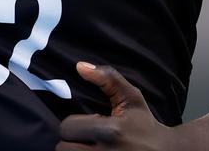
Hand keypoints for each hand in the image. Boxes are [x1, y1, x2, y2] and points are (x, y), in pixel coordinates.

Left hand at [58, 62, 180, 149]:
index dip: (75, 124)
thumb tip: (79, 66)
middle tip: (86, 138)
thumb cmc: (145, 125)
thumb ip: (107, 78)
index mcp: (110, 131)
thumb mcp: (131, 98)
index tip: (90, 123)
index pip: (67, 127)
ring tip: (89, 147)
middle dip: (72, 141)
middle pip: (63, 148)